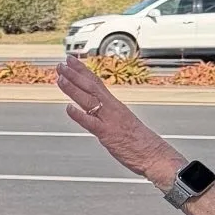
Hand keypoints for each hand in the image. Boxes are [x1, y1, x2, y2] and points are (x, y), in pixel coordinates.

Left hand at [56, 54, 178, 184]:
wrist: (154, 154)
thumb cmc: (139, 141)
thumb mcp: (121, 122)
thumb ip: (108, 115)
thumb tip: (94, 111)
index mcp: (115, 105)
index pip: (96, 83)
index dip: (82, 70)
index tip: (71, 60)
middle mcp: (112, 109)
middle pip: (91, 87)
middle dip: (74, 74)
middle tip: (61, 64)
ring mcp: (109, 120)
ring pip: (89, 100)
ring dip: (72, 89)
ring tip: (60, 78)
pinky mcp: (108, 134)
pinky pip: (91, 123)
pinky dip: (79, 115)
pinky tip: (68, 108)